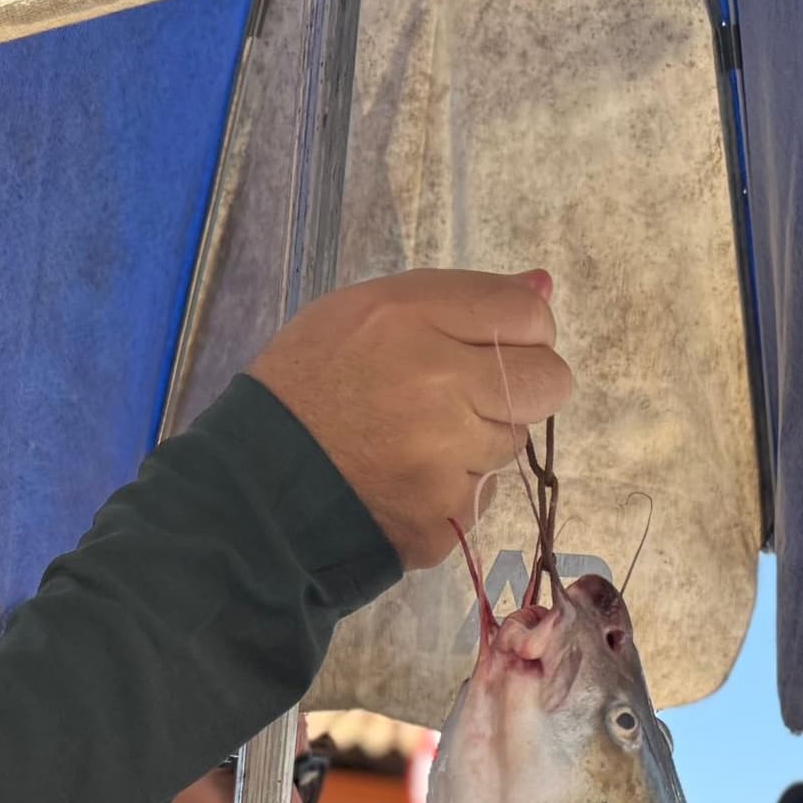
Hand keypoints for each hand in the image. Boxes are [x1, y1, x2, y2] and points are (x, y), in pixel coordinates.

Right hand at [246, 271, 573, 566]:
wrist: (254, 491)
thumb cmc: (304, 388)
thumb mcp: (362, 313)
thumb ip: (457, 299)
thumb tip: (545, 287)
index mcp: (411, 317)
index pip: (527, 314)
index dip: (522, 331)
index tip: (494, 346)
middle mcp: (440, 383)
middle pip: (548, 380)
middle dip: (522, 386)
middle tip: (472, 396)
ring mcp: (449, 457)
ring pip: (515, 440)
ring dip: (482, 439)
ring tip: (418, 440)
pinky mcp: (450, 515)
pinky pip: (483, 492)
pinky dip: (456, 488)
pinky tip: (407, 480)